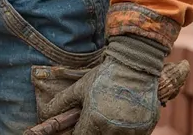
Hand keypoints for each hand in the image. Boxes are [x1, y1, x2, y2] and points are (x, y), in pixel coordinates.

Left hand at [41, 35, 165, 134]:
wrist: (134, 65)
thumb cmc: (105, 75)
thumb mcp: (81, 86)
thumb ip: (63, 100)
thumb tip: (47, 110)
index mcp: (94, 120)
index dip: (78, 132)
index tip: (80, 126)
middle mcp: (112, 129)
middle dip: (95, 130)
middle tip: (97, 117)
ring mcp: (130, 131)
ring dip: (111, 130)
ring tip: (111, 115)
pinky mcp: (145, 129)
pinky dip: (127, 131)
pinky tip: (124, 118)